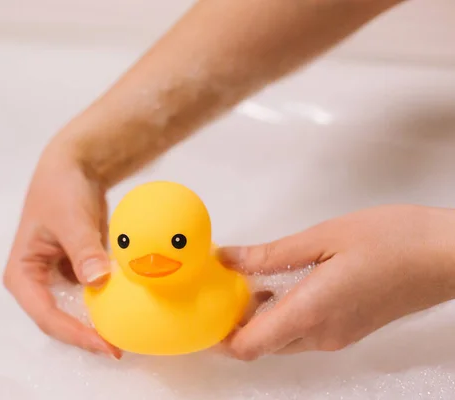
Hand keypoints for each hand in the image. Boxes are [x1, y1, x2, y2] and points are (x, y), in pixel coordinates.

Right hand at [3, 138, 120, 358]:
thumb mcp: (71, 219)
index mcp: (21, 273)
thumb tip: (98, 282)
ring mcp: (56, 279)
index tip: (104, 344)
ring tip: (124, 336)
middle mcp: (35, 282)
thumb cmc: (62, 189)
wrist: (76, 166)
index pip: (45, 315)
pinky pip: (90, 296)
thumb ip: (84, 251)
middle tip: (118, 347)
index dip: (75, 334)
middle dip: (87, 335)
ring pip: (75, 312)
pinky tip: (126, 310)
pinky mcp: (75, 272)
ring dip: (97, 323)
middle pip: (59, 320)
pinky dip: (106, 304)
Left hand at [219, 205, 454, 360]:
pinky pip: (302, 332)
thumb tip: (227, 260)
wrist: (446, 255)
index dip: (219, 335)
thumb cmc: (391, 240)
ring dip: (259, 316)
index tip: (205, 308)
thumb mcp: (323, 238)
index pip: (248, 347)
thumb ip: (270, 254)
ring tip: (248, 278)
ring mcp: (337, 337)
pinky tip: (280, 282)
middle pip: (261, 345)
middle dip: (235, 321)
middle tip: (222, 285)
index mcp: (310, 313)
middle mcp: (321, 335)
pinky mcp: (348, 330)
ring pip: (281, 339)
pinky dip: (282, 314)